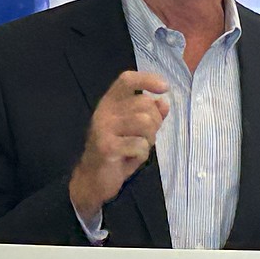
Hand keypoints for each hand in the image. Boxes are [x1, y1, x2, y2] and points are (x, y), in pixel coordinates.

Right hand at [69, 71, 168, 219]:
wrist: (94, 179)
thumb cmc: (118, 151)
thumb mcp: (136, 130)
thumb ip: (150, 114)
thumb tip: (163, 102)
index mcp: (110, 103)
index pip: (127, 80)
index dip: (147, 79)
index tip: (165, 88)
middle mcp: (105, 111)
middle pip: (145, 104)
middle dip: (155, 122)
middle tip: (145, 138)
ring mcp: (104, 128)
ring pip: (145, 122)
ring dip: (149, 139)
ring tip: (137, 147)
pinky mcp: (106, 146)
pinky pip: (140, 144)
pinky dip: (141, 155)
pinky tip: (129, 159)